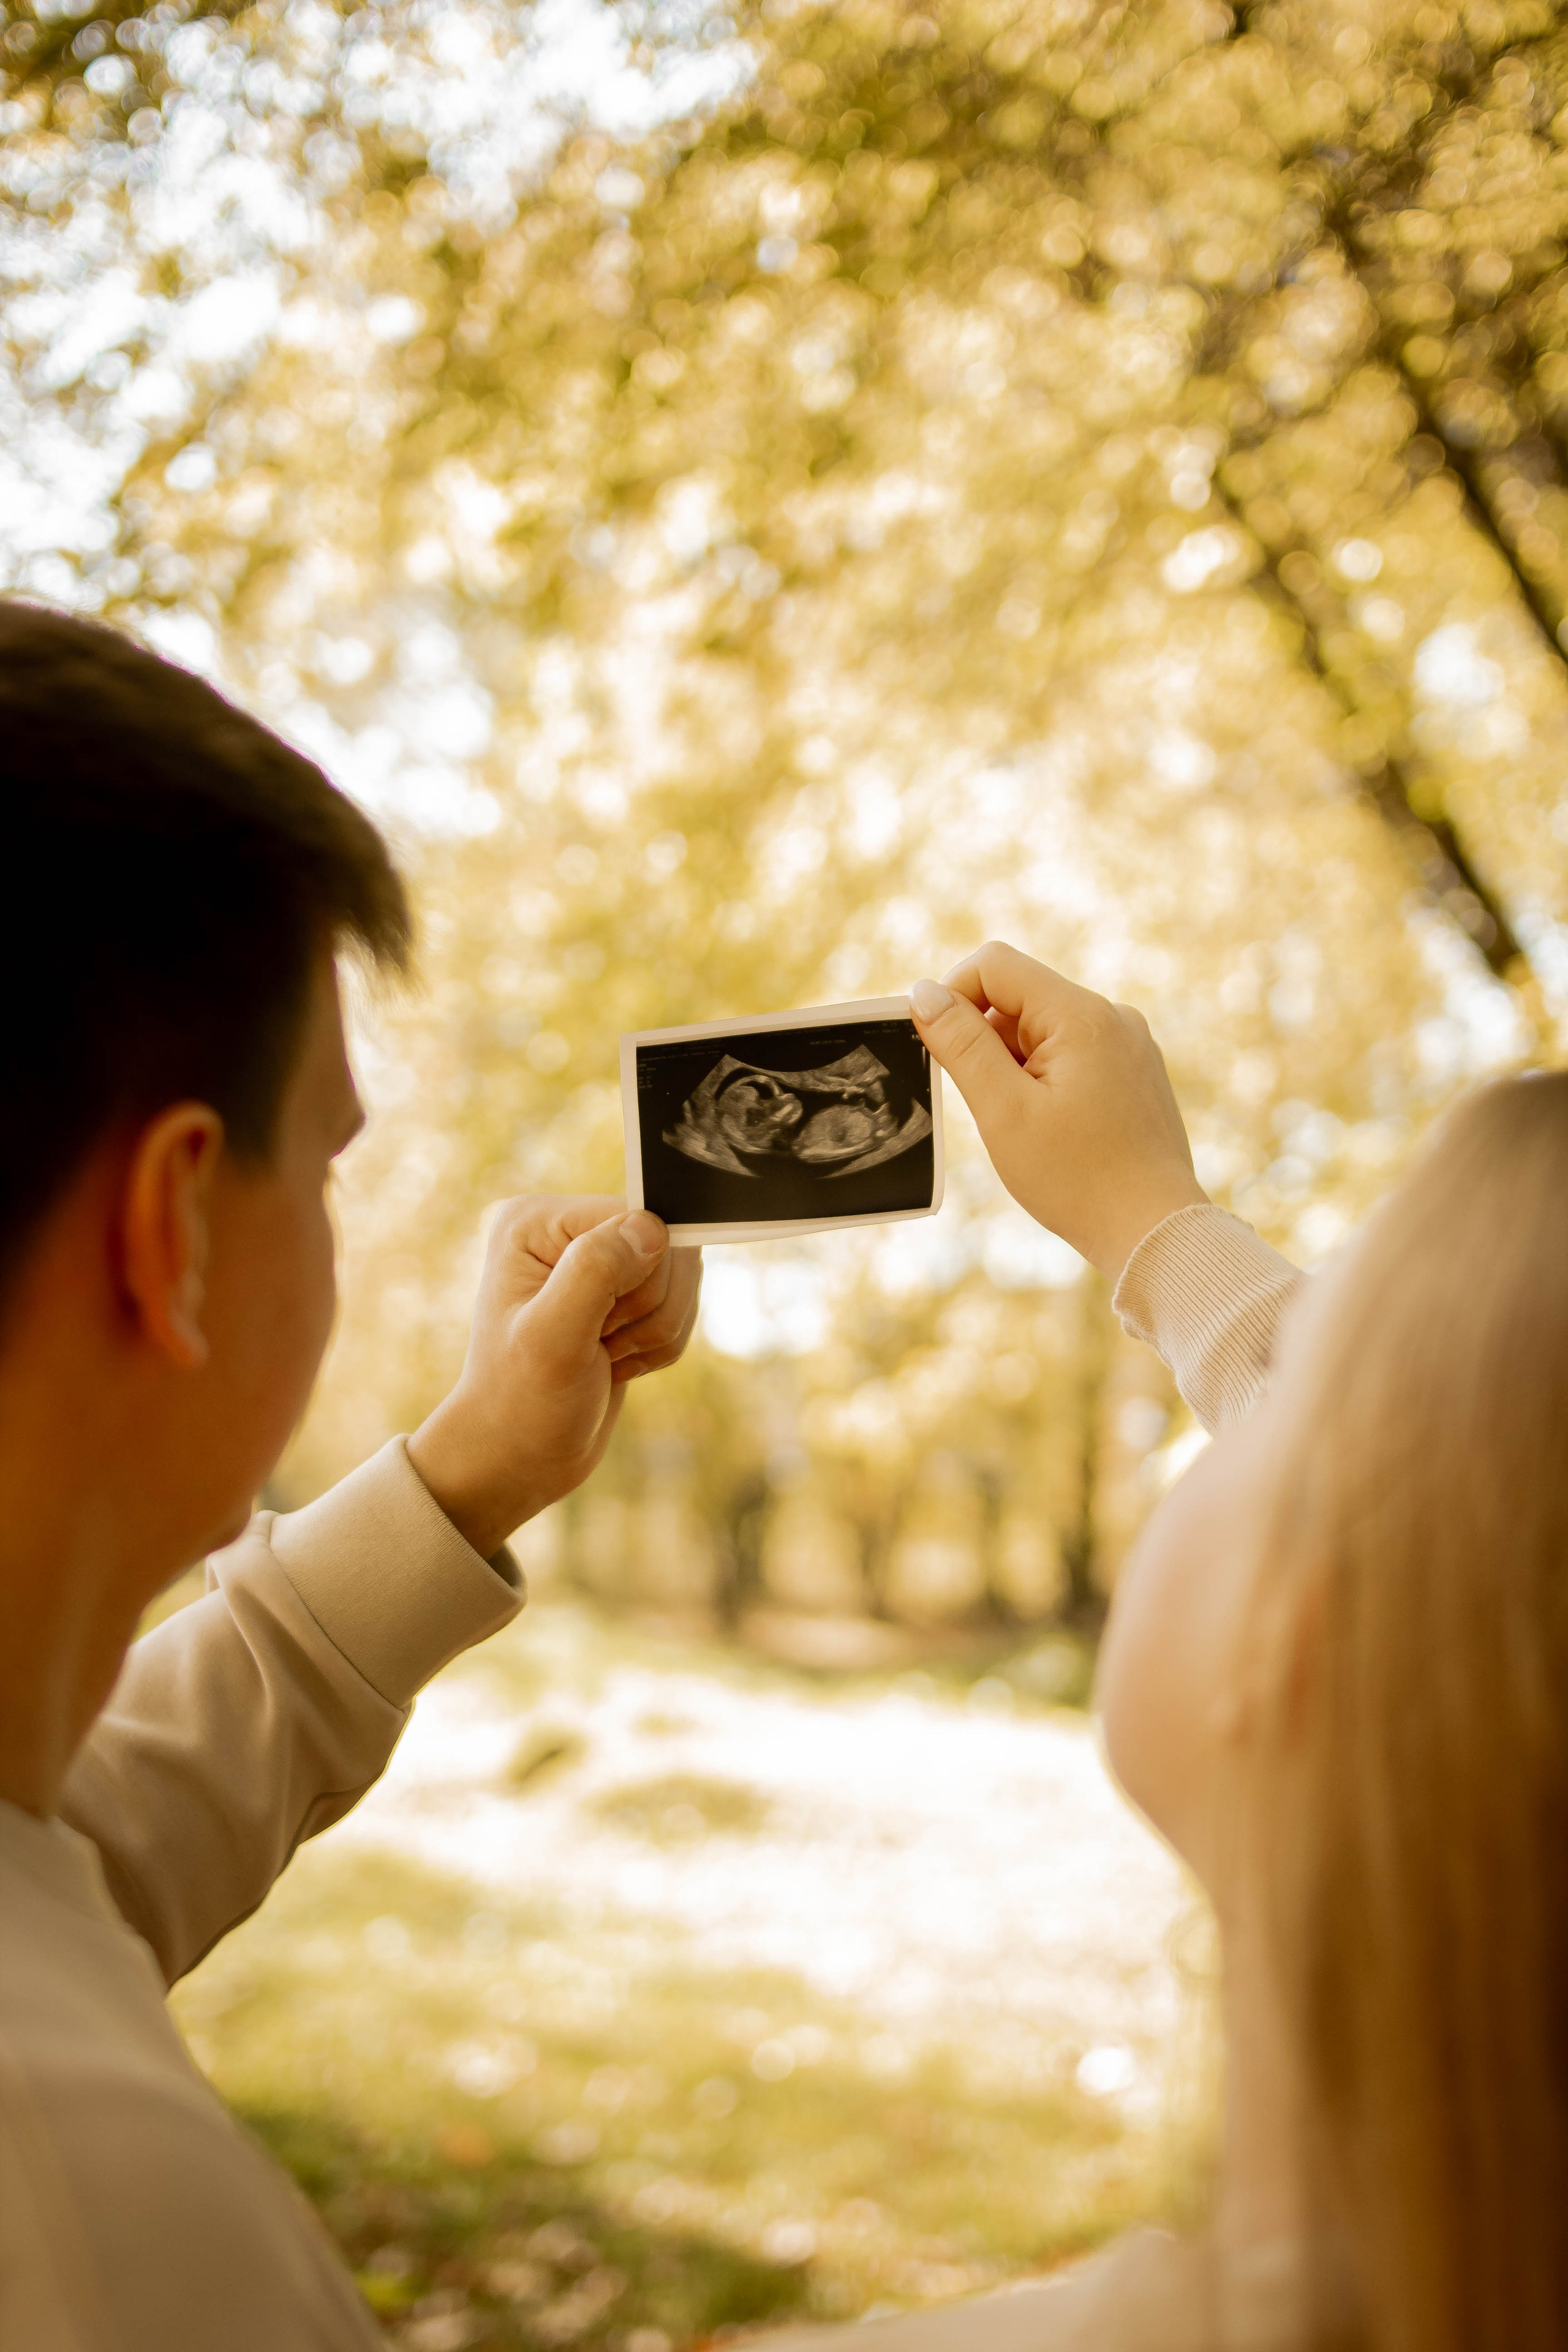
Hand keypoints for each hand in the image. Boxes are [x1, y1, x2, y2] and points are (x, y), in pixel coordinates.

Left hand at [407, 1195, 701, 1558]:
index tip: (598, 1327)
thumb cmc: (522, 1402)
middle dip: (649, 1310)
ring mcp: (599, 1262)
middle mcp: (567, 1231)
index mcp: (536, 1222)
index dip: (639, 1278)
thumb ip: (595, 1272)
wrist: (520, 1456)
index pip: (636, 1218)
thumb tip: (652, 1226)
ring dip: (657, 1331)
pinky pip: (681, 1305)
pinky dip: (661, 1344)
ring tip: (605, 1357)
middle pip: (668, 1245)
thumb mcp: (551, 1339)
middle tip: (599, 1345)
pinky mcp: (624, 1294)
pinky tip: (617, 1363)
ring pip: (682, 1277)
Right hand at [909, 943, 1206, 1283]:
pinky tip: (1053, 1131)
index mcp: (1081, 1015)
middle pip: (1018, 997)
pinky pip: (1071, 1054)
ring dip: (1015, 1067)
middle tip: (993, 1107)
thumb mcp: (1003, 1110)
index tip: (939, 1049)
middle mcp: (1112, 1016)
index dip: (952, 996)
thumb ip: (962, 1044)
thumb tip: (924, 992)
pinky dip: (1044, 1082)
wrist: (1154, 1231)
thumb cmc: (1077, 1178)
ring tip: (1029, 1127)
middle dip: (987, 1043)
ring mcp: (1128, 1044)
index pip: (994, 964)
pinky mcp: (1134, 1072)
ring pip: (1042, 1030)